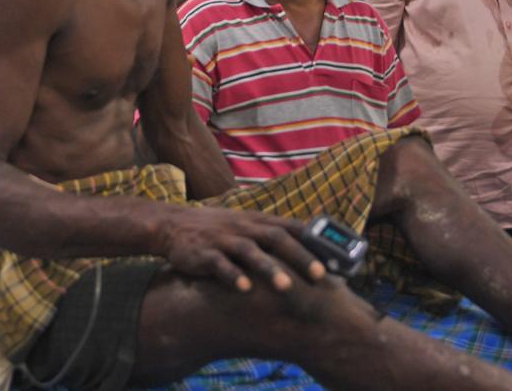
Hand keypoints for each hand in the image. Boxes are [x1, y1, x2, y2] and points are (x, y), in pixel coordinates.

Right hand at [157, 206, 325, 292]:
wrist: (173, 225)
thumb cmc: (219, 231)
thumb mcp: (247, 228)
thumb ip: (274, 239)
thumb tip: (312, 255)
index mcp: (258, 222)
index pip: (293, 228)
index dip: (316, 242)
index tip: (337, 260)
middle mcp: (245, 228)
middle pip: (276, 239)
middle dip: (299, 257)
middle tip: (320, 276)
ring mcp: (224, 239)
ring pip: (249, 251)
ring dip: (268, 268)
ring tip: (286, 286)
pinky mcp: (203, 252)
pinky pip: (218, 264)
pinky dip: (231, 275)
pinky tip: (243, 289)